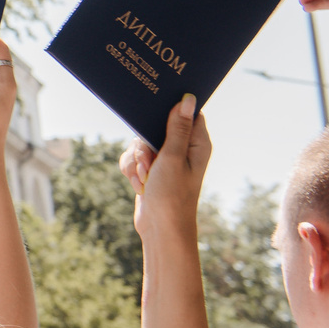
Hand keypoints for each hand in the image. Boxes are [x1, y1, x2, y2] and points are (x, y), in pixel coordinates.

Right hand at [131, 95, 208, 248]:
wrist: (160, 228)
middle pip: (155, 126)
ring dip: (136, 160)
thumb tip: (188, 99)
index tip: (153, 115)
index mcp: (196, 143)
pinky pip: (133, 159)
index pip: (185, 113)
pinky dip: (132, 170)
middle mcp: (182, 149)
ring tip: (145, 178)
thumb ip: (177, 127)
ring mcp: (165, 160)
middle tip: (148, 160)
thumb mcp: (172, 157)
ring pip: (140, 143)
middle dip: (143, 144)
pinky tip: (140, 185)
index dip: (169, 110)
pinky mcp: (151, 169)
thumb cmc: (173, 195)